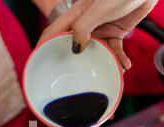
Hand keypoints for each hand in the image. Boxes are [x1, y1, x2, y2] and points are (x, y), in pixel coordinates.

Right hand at [39, 0, 157, 69]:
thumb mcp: (97, 9)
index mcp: (75, 15)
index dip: (43, 46)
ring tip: (108, 74)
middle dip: (74, 62)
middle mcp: (85, 23)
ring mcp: (100, 28)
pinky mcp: (115, 31)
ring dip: (102, 64)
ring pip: (96, 52)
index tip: (38, 62)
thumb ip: (83, 28)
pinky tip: (125, 66)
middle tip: (73, 79)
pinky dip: (119, 59)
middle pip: (73, 46)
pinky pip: (114, 50)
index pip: (53, 32)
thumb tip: (75, 48)